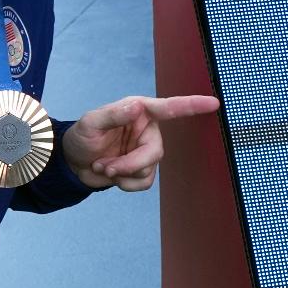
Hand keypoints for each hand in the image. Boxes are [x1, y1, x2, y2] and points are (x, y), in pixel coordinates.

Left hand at [62, 94, 219, 191]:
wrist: (73, 163)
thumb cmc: (81, 136)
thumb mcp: (91, 123)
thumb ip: (114, 115)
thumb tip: (138, 107)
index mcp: (139, 111)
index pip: (169, 108)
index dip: (192, 105)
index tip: (213, 102)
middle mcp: (147, 130)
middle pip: (156, 152)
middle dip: (131, 164)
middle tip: (107, 167)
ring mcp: (146, 151)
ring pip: (149, 169)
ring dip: (123, 173)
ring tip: (103, 167)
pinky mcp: (142, 170)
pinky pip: (144, 182)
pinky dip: (126, 184)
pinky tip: (112, 176)